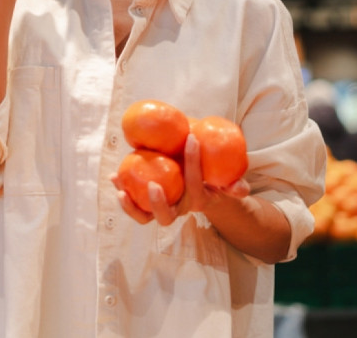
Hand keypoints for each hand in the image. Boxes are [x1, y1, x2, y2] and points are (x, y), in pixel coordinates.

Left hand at [112, 134, 249, 225]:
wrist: (200, 187)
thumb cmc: (212, 178)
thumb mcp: (226, 182)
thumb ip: (235, 185)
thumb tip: (241, 188)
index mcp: (197, 200)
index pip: (195, 183)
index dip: (194, 162)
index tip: (191, 138)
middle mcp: (177, 209)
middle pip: (166, 217)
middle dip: (159, 204)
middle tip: (152, 185)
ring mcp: (161, 208)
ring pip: (145, 217)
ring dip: (132, 206)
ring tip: (120, 188)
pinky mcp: (146, 204)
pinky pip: (134, 205)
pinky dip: (122, 192)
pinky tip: (114, 176)